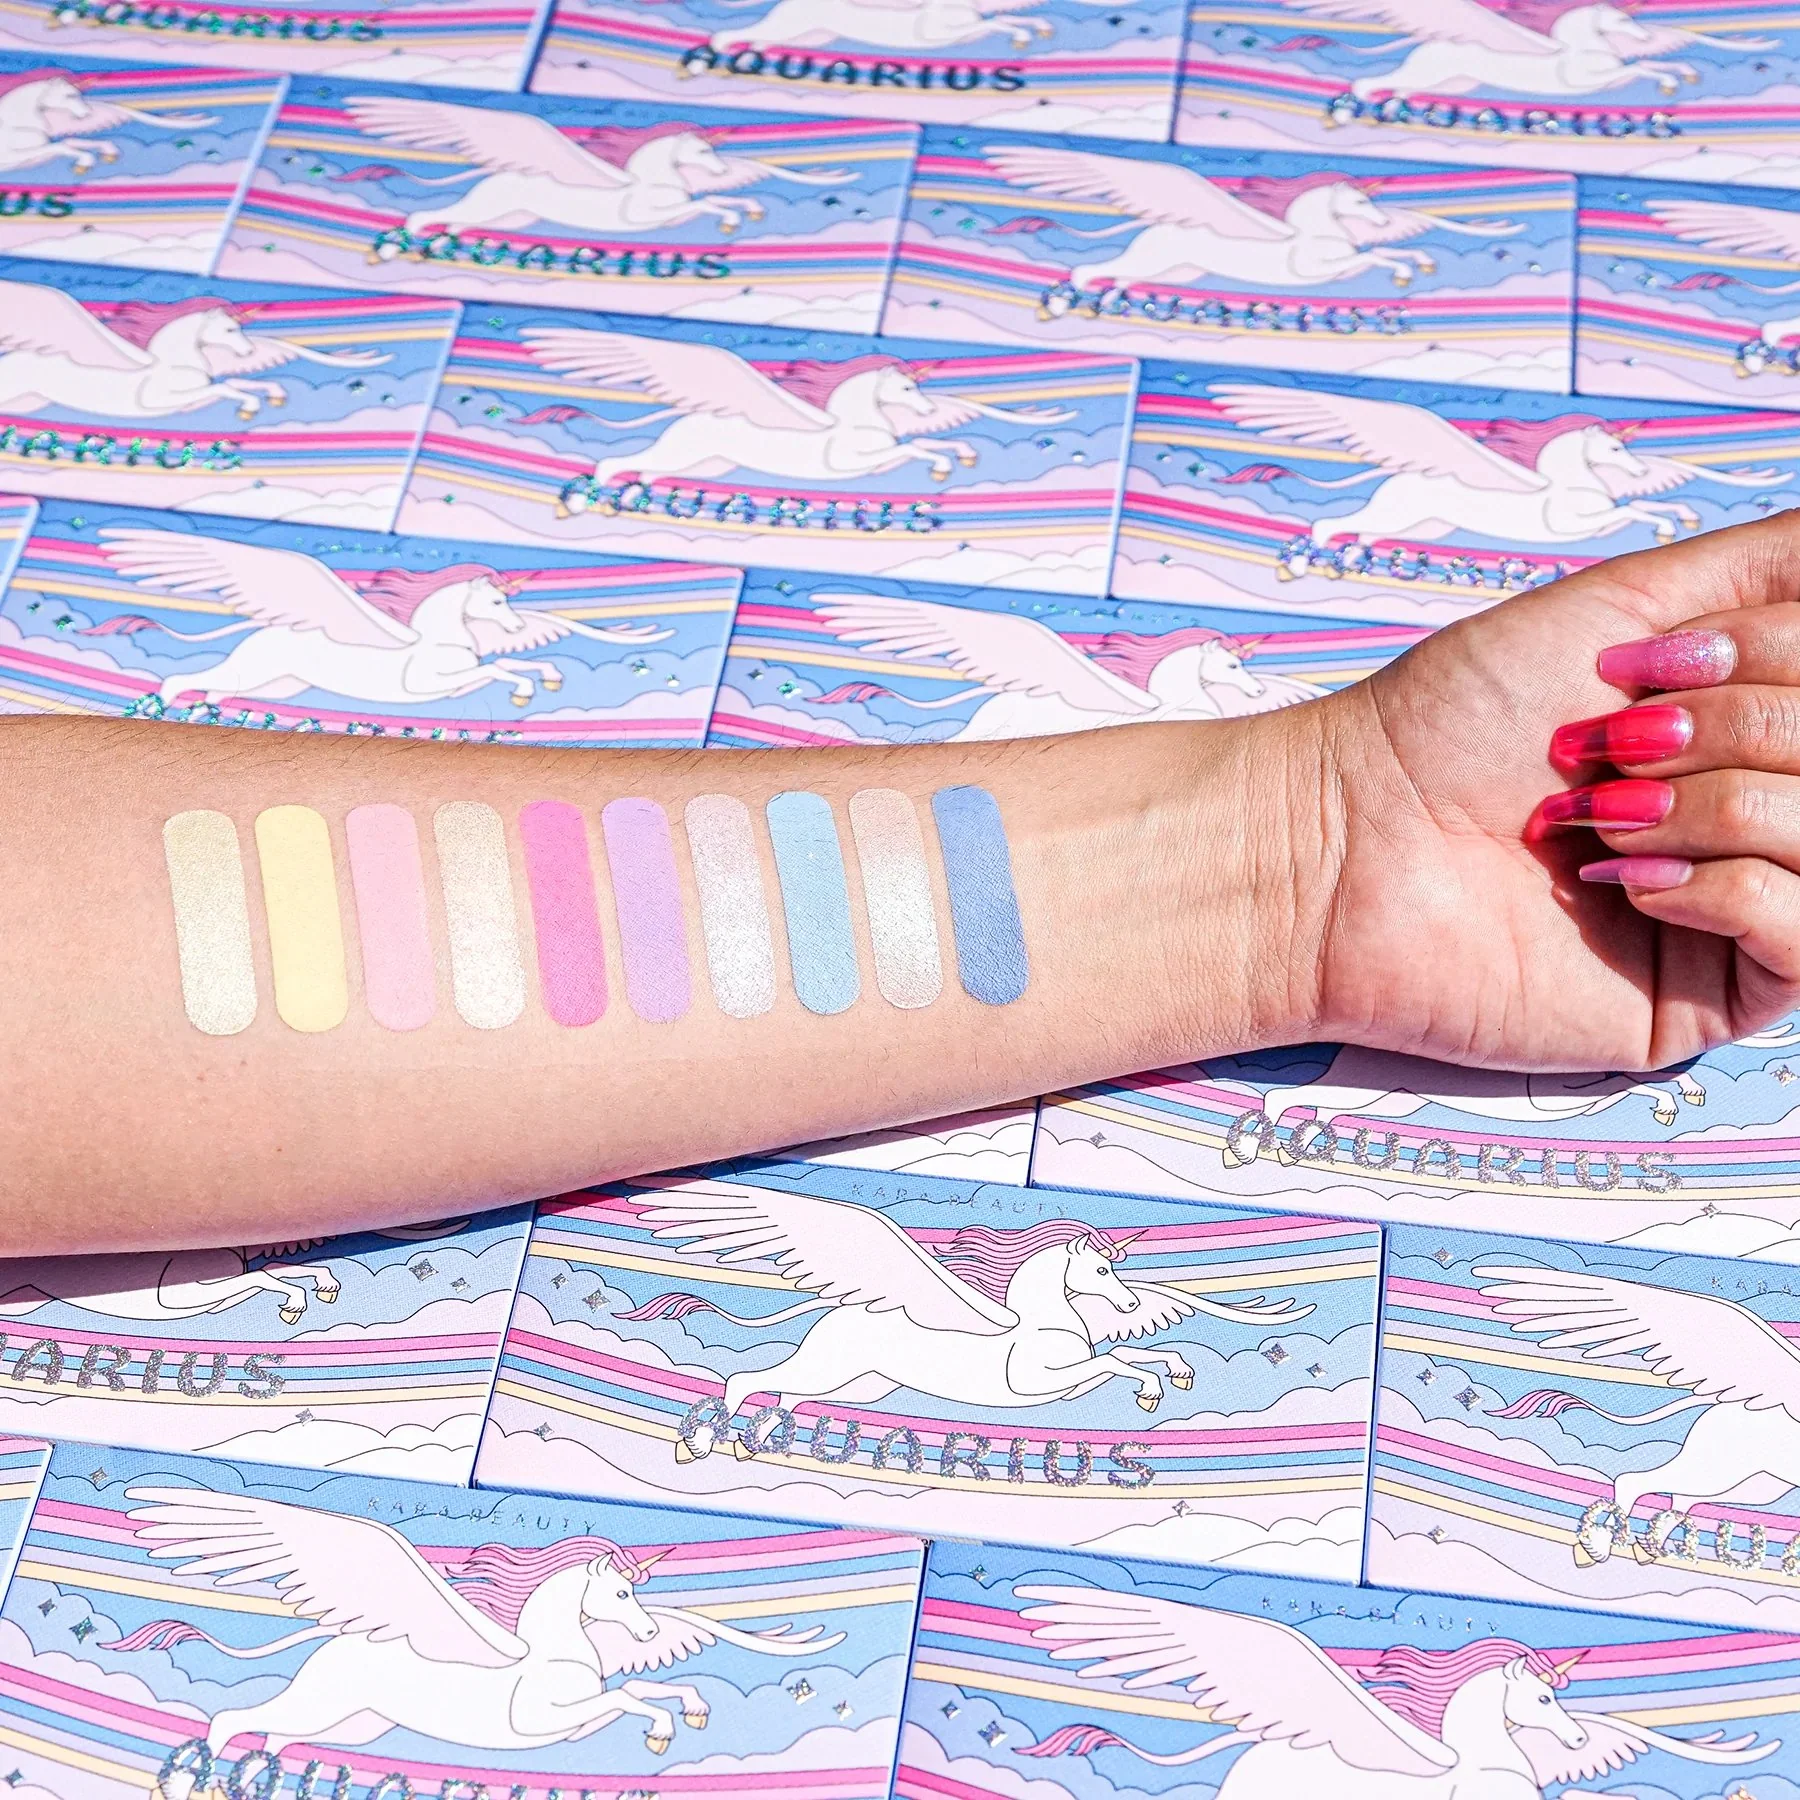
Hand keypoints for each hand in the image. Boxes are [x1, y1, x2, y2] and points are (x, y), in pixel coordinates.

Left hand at [1275, 511, 1799, 1071]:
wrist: (1347, 841)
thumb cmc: (1452, 725)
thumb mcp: (1623, 604)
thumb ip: (1769, 568)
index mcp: (1748, 724)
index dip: (1772, 653)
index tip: (1646, 664)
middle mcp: (1757, 811)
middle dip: (1734, 727)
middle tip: (1606, 747)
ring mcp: (1743, 908)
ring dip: (1717, 806)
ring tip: (1597, 817)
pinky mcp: (1712, 997)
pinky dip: (1726, 888)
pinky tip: (1621, 882)